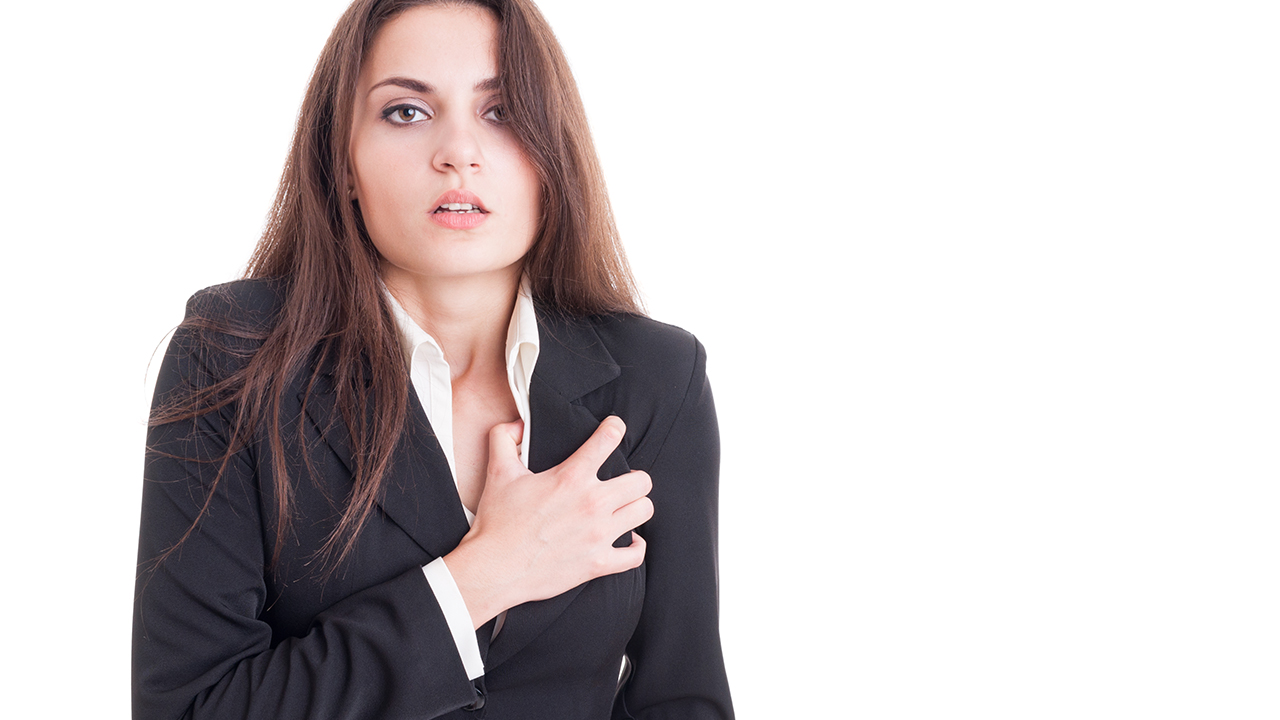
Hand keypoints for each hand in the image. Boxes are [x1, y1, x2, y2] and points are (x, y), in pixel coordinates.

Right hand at [443, 416, 652, 628]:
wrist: (494, 568)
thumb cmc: (497, 521)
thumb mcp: (498, 472)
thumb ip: (504, 438)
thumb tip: (519, 424)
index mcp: (571, 478)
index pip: (608, 440)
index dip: (614, 428)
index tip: (614, 429)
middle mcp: (592, 503)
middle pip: (641, 481)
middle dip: (633, 477)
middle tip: (621, 481)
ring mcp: (598, 535)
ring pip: (643, 511)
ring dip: (635, 507)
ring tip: (624, 508)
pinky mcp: (598, 563)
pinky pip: (635, 555)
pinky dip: (635, 547)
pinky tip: (628, 540)